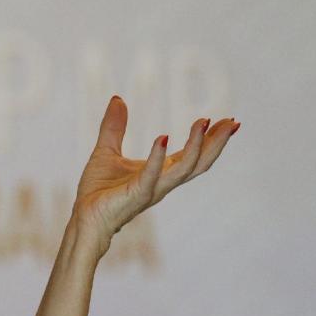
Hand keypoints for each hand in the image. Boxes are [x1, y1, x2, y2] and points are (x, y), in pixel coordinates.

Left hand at [73, 96, 238, 257]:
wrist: (83, 217)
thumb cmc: (98, 190)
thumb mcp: (106, 149)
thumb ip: (114, 126)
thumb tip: (117, 98)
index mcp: (160, 172)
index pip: (192, 154)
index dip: (210, 138)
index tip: (227, 120)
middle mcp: (162, 182)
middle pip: (198, 163)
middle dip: (216, 143)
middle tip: (232, 122)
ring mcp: (152, 189)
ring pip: (184, 169)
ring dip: (196, 146)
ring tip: (203, 123)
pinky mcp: (136, 194)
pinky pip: (151, 175)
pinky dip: (157, 156)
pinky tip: (164, 137)